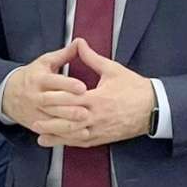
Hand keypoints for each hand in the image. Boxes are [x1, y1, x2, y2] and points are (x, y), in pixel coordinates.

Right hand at [1, 42, 86, 130]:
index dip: (67, 84)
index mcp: (39, 79)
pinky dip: (64, 134)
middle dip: (69, 106)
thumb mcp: (45, 62)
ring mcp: (35, 111)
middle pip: (51, 102)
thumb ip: (64, 54)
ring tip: (84, 122)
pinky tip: (78, 134)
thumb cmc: (32, 76)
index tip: (82, 87)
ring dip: (68, 123)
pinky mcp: (37, 124)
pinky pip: (50, 131)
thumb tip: (80, 42)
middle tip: (86, 110)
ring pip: (51, 119)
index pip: (53, 81)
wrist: (8, 94)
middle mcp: (36, 96)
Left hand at [33, 39, 154, 147]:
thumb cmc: (134, 87)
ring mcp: (100, 130)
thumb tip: (79, 43)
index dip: (55, 101)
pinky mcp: (104, 138)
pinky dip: (70, 143)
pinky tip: (60, 143)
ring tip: (40, 136)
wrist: (154, 107)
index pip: (72, 101)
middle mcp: (97, 117)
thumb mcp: (113, 69)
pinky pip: (84, 142)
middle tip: (33, 120)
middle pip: (69, 122)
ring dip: (57, 137)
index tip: (41, 99)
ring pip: (74, 136)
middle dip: (51, 122)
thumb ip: (92, 58)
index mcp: (98, 99)